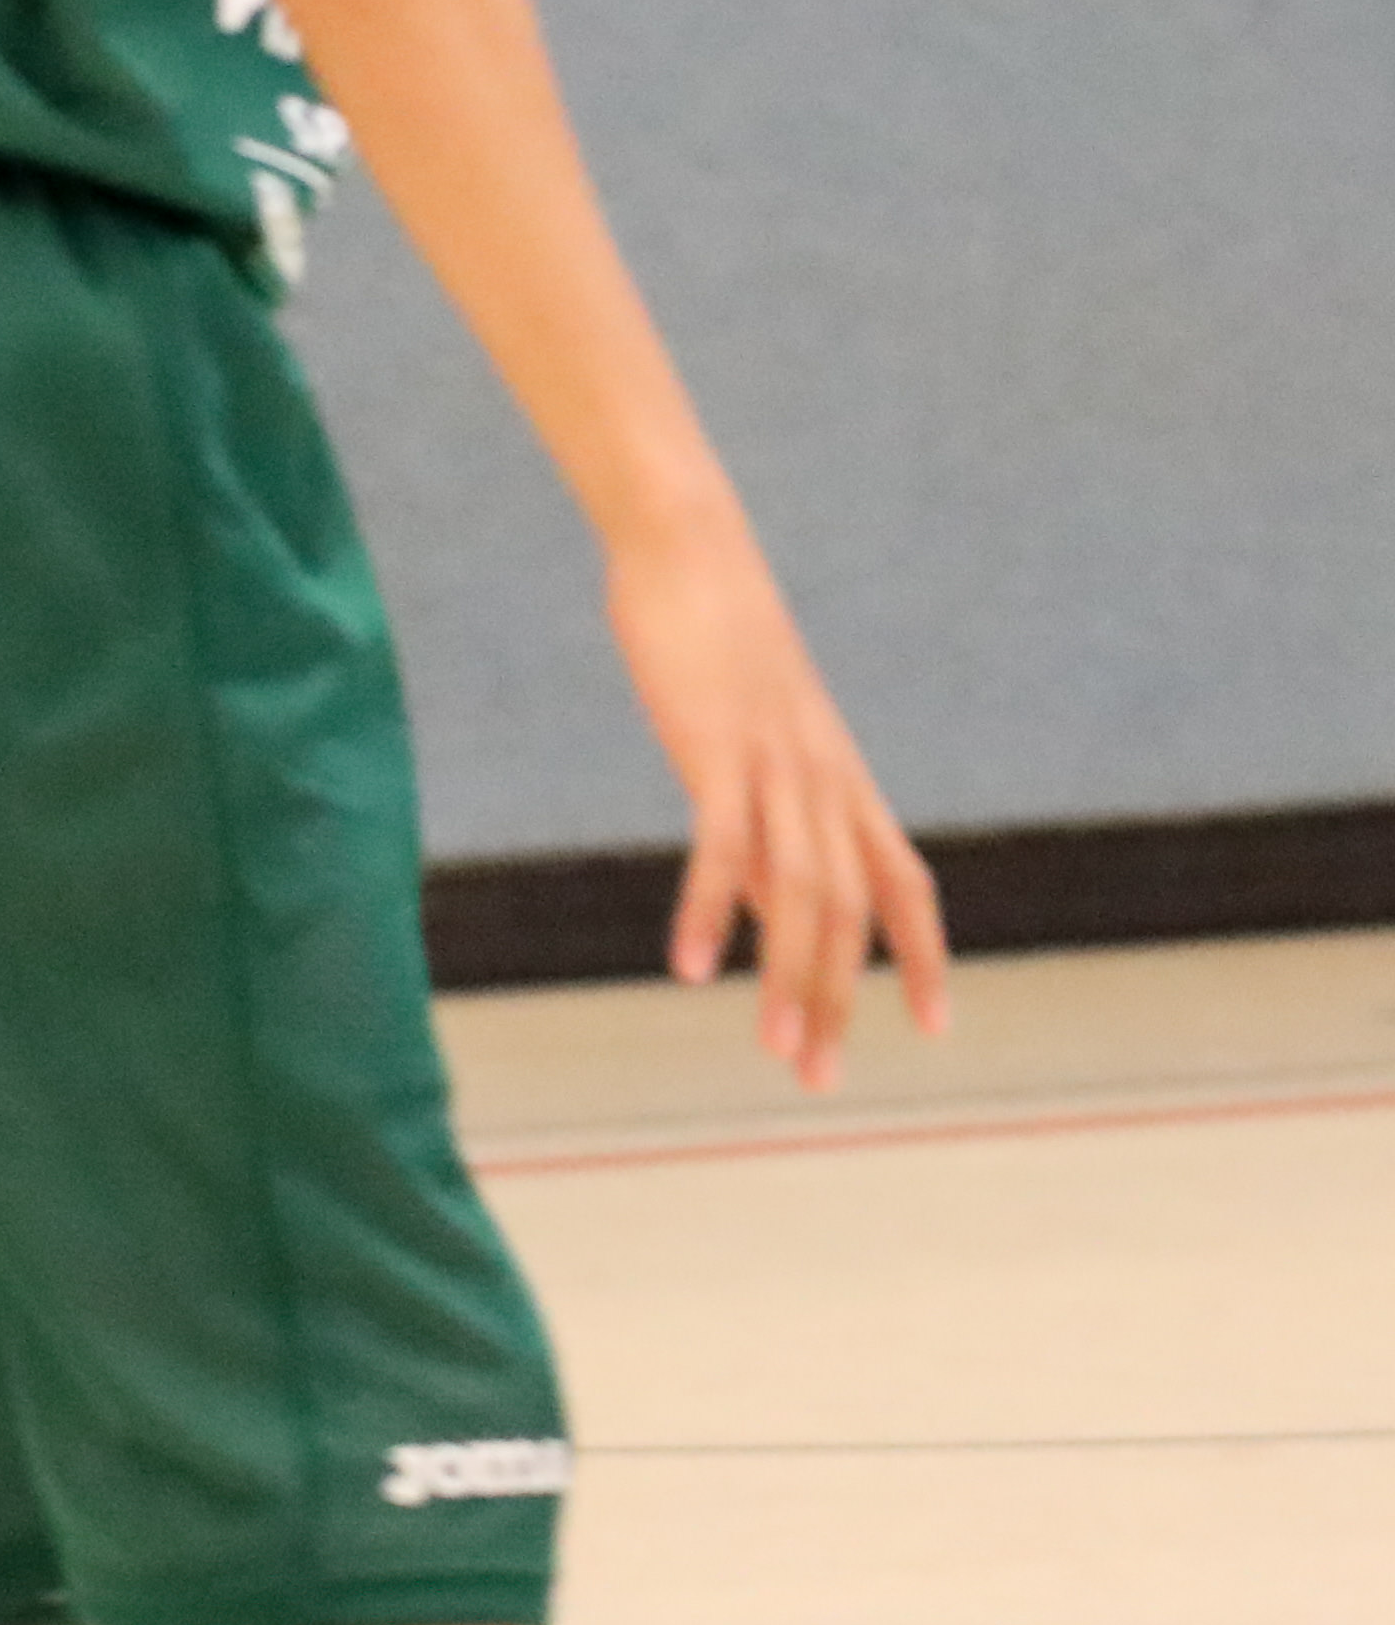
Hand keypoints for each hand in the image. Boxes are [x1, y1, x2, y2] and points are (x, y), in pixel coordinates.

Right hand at [605, 516, 950, 1091]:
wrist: (690, 544)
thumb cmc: (714, 635)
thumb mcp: (748, 737)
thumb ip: (761, 821)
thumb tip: (758, 902)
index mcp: (838, 773)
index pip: (903, 880)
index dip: (925, 954)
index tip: (936, 1028)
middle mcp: (823, 777)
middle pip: (850, 907)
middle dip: (840, 998)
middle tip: (820, 1079)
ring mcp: (777, 761)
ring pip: (801, 890)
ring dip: (790, 978)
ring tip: (777, 1052)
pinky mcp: (719, 744)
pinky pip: (721, 842)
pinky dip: (705, 909)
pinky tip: (688, 967)